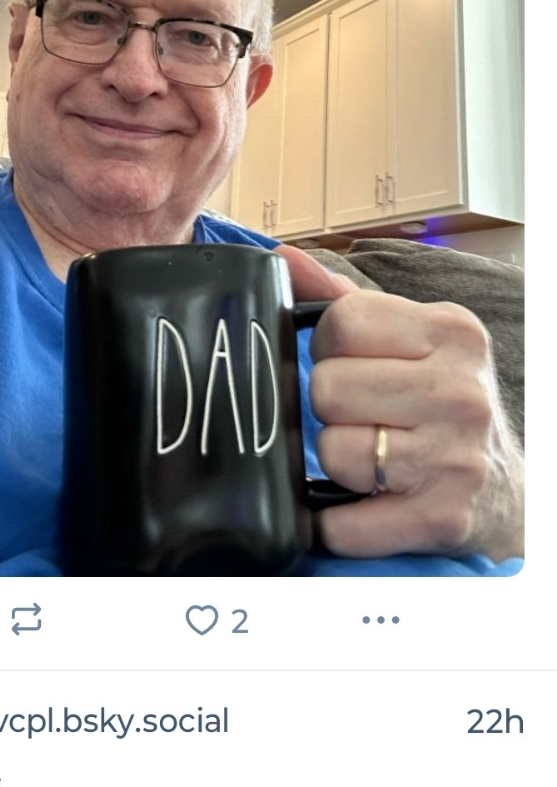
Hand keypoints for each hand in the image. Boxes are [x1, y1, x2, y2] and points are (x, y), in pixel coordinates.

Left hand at [276, 245, 523, 564]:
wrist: (505, 492)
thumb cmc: (445, 408)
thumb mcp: (415, 341)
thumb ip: (346, 301)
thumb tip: (282, 261)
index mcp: (453, 333)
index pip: (342, 322)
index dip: (330, 349)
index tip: (355, 368)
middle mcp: (460, 392)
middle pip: (328, 389)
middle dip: (333, 409)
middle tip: (368, 420)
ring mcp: (454, 457)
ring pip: (334, 452)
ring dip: (339, 465)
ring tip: (375, 460)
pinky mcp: (441, 517)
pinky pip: (344, 524)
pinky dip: (338, 523)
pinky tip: (362, 506)